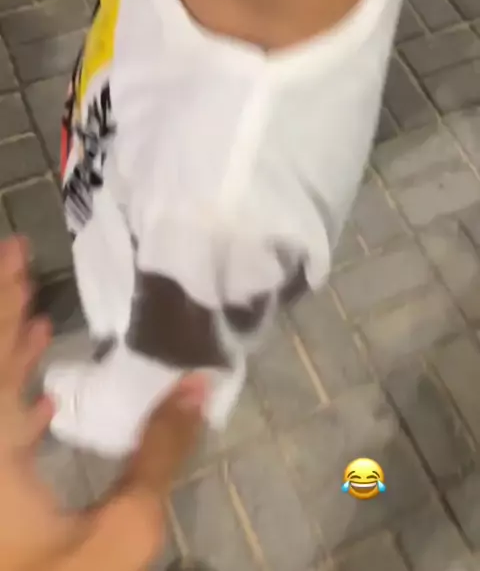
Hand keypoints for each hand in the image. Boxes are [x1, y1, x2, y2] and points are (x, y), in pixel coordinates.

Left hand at [0, 237, 205, 570]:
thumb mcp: (124, 530)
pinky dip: (15, 403)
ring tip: (32, 316)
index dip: (2, 301)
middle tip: (14, 256)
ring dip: (9, 357)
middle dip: (1, 312)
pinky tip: (41, 396)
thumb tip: (200, 379)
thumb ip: (161, 450)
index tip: (12, 248)